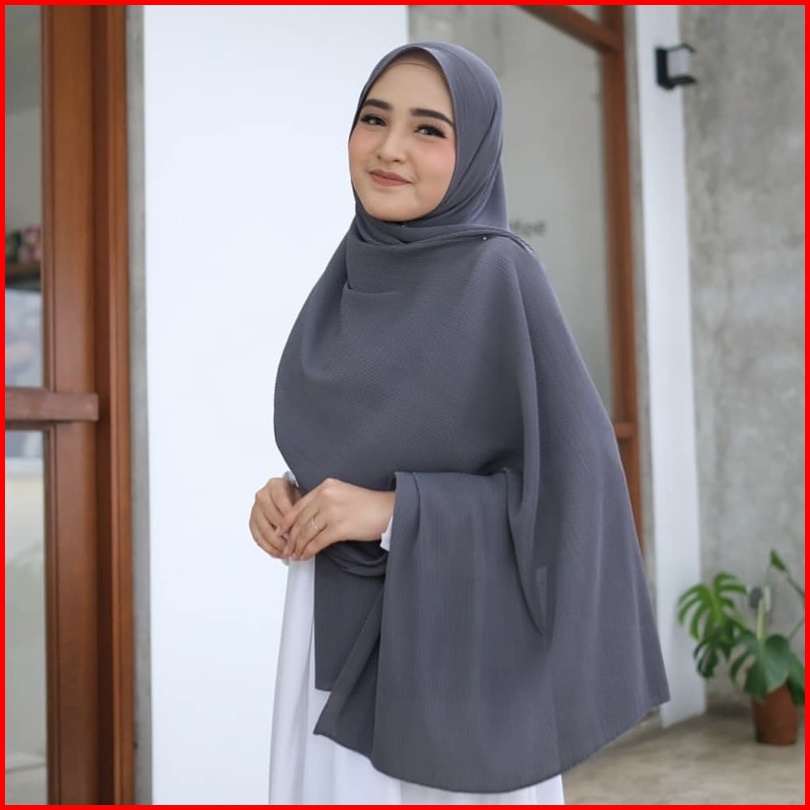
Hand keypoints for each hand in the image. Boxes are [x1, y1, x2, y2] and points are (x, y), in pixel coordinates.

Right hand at [249, 477, 301, 558]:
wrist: (282, 494)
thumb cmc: (293, 495)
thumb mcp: (300, 495)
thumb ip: (300, 509)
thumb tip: (304, 527)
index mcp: (274, 486)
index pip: (281, 502)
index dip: (290, 518)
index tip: (299, 530)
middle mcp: (262, 496)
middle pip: (272, 518)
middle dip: (284, 534)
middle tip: (295, 545)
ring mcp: (255, 509)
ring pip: (264, 530)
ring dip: (276, 544)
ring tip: (287, 552)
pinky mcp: (252, 521)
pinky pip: (257, 537)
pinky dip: (268, 547)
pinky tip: (277, 552)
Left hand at [277, 477, 394, 561]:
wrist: (389, 510)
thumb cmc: (369, 505)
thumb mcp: (343, 494)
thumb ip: (324, 501)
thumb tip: (306, 520)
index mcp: (326, 486)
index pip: (299, 505)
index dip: (286, 521)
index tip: (280, 530)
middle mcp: (327, 496)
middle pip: (300, 520)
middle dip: (291, 537)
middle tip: (286, 548)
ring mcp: (333, 512)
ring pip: (306, 532)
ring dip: (298, 546)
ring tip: (295, 555)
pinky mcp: (340, 527)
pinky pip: (317, 542)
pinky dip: (309, 551)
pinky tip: (306, 555)